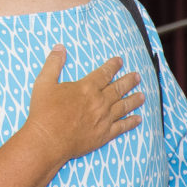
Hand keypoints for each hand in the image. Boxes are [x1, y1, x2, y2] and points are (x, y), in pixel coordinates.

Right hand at [21, 46, 143, 160]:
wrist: (47, 139)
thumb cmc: (44, 111)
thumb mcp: (44, 83)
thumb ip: (53, 64)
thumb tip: (60, 47)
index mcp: (86, 88)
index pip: (104, 73)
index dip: (113, 66)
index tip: (120, 61)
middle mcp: (99, 102)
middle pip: (118, 88)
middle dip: (128, 81)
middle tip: (137, 76)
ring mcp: (104, 119)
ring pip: (124, 106)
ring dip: (134, 100)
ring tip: (142, 95)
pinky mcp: (104, 134)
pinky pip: (122, 127)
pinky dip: (131, 122)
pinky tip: (138, 119)